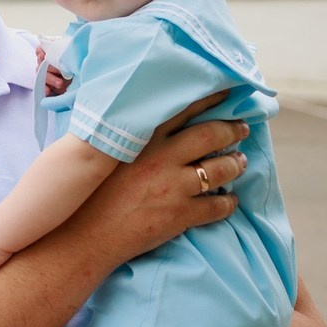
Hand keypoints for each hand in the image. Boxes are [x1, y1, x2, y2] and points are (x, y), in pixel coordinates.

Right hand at [67, 106, 247, 266]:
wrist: (85, 233)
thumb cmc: (91, 190)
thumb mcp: (105, 152)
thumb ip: (127, 134)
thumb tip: (146, 120)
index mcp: (142, 137)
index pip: (183, 109)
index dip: (210, 99)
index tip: (226, 93)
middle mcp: (161, 157)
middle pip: (210, 135)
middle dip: (233, 129)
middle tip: (242, 127)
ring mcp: (173, 186)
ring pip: (220, 169)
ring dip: (235, 164)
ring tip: (240, 161)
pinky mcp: (180, 214)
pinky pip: (217, 206)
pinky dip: (229, 202)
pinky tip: (230, 199)